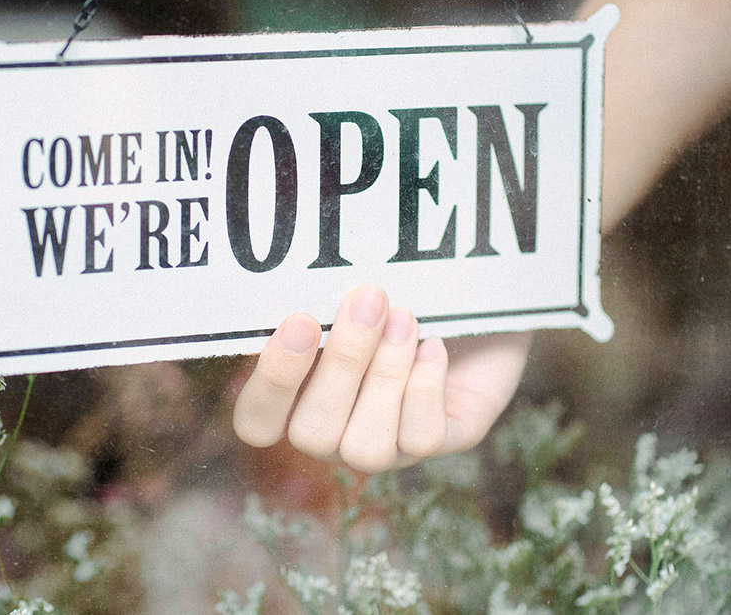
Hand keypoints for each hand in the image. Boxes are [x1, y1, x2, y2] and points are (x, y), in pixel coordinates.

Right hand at [233, 285, 529, 472]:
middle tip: (368, 299)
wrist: (473, 287)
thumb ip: (318, 299)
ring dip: (385, 378)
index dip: (271, 383)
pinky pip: (421, 439)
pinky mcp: (442, 439)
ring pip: (366, 449)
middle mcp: (336, 431)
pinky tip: (434, 345)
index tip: (300, 321)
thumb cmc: (395, 281)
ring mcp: (388, 445)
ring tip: (405, 319)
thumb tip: (297, 285)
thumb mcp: (349, 286)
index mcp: (296, 397)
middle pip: (312, 435)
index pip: (257, 422)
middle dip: (342, 364)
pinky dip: (426, 386)